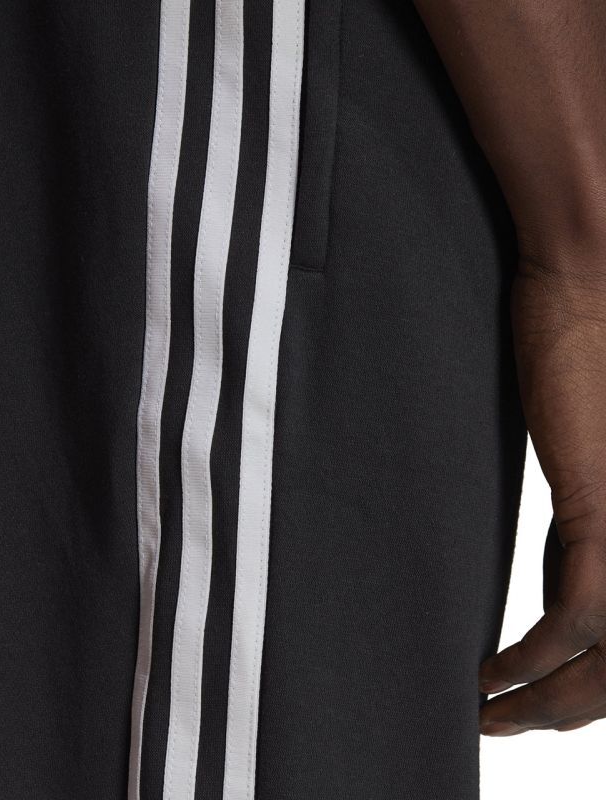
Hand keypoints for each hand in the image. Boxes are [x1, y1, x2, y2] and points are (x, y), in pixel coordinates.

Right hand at [479, 260, 605, 735]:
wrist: (593, 284)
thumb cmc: (587, 354)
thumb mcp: (590, 458)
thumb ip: (588, 522)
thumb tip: (561, 580)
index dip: (591, 689)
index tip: (541, 703)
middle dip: (566, 714)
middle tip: (505, 726)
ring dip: (546, 705)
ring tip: (490, 716)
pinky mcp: (604, 510)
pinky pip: (575, 616)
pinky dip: (532, 660)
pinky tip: (491, 673)